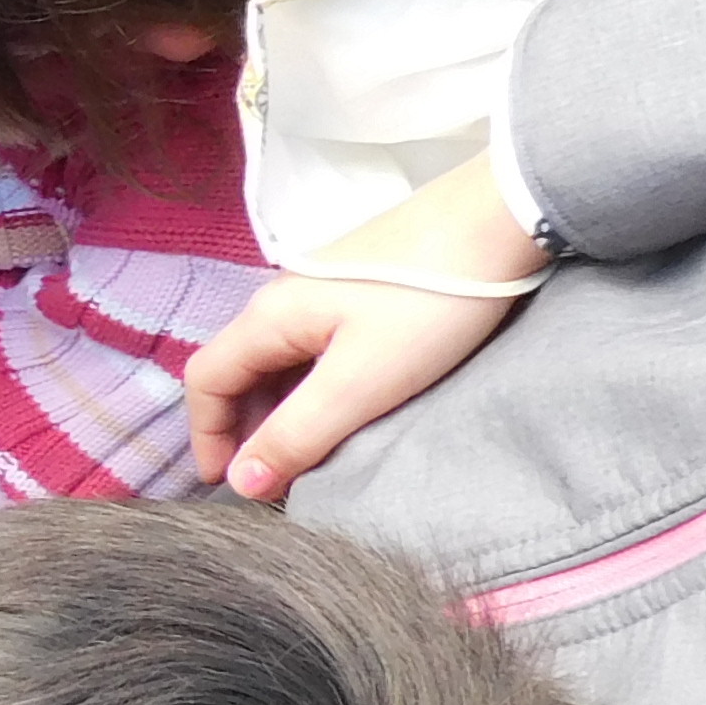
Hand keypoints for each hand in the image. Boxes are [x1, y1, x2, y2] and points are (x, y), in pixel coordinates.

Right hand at [185, 155, 543, 500]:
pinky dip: (309, 386)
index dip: (206, 436)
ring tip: (308, 450)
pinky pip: (311, 347)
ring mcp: (320, 290)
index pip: (206, 381)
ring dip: (277, 409)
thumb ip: (296, 435)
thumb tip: (240, 482)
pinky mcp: (358, 289)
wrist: (499, 220)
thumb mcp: (359, 383)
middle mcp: (281, 299)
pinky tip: (345, 404)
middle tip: (270, 477)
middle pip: (237, 370)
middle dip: (241, 427)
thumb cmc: (428, 304)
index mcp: (269, 317)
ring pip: (277, 360)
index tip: (224, 484)